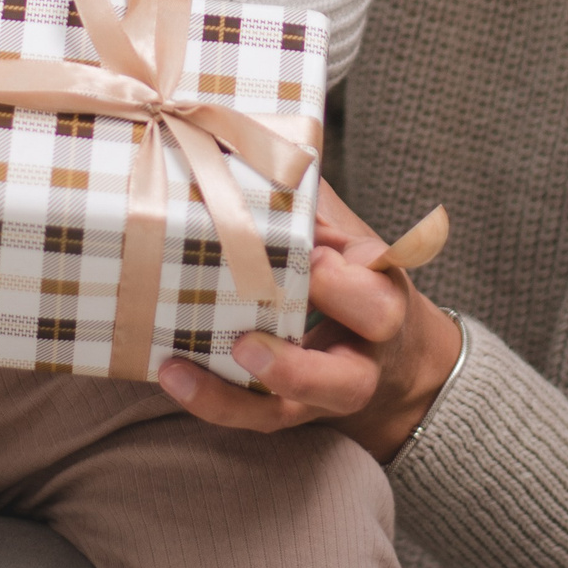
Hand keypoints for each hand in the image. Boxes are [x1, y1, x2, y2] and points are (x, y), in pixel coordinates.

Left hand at [154, 183, 462, 460]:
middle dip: (296, 366)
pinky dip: (211, 399)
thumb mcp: (350, 235)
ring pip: (287, 411)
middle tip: (246, 342)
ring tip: (180, 370)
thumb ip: (314, 204)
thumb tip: (257, 150)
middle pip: (344, 381)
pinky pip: (252, 417)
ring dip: (233, 397)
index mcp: (381, 300)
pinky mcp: (290, 412)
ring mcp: (322, 396)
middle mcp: (360, 360)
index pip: (374, 301)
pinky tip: (170, 373)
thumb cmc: (360, 276)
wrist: (397, 359)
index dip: (343, 285)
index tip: (309, 256)